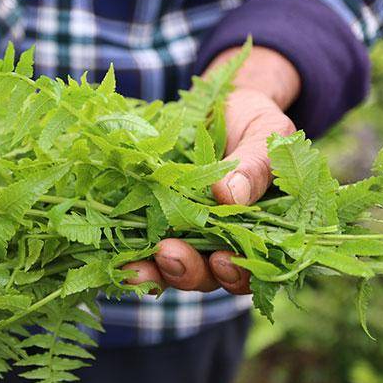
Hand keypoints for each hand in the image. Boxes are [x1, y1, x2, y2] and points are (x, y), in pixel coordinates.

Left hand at [124, 47, 299, 294]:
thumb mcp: (265, 136)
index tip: (221, 260)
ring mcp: (188, 235)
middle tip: (170, 255)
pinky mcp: (156, 220)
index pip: (252, 269)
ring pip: (172, 268)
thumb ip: (256, 167)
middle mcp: (223, 243)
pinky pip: (143, 246)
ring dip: (154, 272)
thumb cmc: (254, 125)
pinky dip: (131, 256)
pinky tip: (116, 259)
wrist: (221, 106)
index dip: (237, 274)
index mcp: (260, 234)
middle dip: (188, 271)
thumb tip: (230, 194)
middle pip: (208, 276)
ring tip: (134, 267)